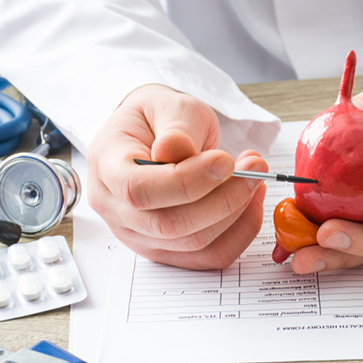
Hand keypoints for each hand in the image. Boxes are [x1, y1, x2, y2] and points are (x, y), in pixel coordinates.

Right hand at [87, 84, 268, 268]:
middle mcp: (116, 210)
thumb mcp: (169, 106)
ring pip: (195, 243)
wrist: (157, 134)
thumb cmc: (160, 119)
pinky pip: (210, 256)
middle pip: (169, 225)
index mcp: (106, 167)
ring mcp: (140, 236)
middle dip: (223, 199)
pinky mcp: (169, 250)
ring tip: (255, 177)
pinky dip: (240, 231)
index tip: (226, 161)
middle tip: (255, 168)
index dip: (187, 181)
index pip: (138, 190)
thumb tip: (175, 149)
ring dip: (237, 213)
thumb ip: (176, 128)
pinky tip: (251, 201)